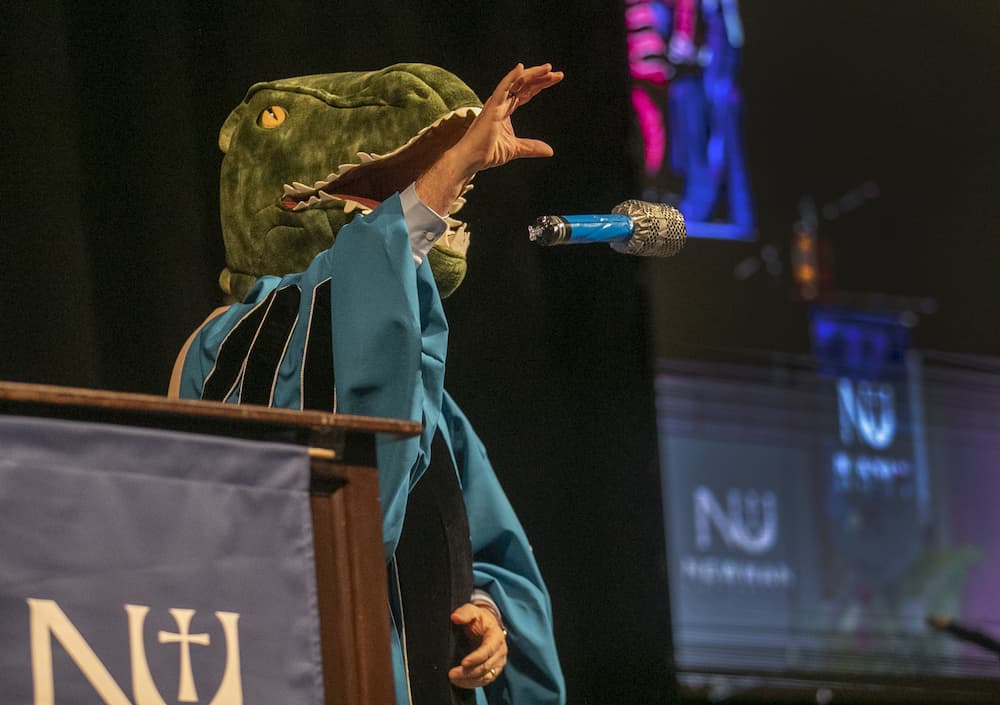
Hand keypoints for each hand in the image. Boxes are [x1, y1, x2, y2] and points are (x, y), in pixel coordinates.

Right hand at [415, 63, 562, 214]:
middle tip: (558, 74)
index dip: (540, 85)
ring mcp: (495, 103)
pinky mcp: (491, 107)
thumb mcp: (516, 149)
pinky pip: (502, 88)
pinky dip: (511, 77)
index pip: (525, 92)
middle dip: (541, 78)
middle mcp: (500, 103)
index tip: (556, 79)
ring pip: (516, 83)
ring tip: (549, 69)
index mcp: (505, 110)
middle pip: (523, 85)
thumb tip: (550, 151)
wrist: (472, 159)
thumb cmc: (487, 153)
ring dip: (532, 74)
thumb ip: (532, 147)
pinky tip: (521, 68)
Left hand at [447, 602, 508, 688]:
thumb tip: (455, 617)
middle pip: (486, 666)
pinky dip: (472, 683)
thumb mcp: (471, 611)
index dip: (476, 658)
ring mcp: (498, 662)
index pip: (488, 650)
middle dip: (469, 672)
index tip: (463, 662)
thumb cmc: (478, 619)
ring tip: (453, 679)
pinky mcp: (494, 670)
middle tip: (452, 674)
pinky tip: (460, 682)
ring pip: (486, 677)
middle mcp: (500, 651)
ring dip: (469, 680)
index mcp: (496, 637)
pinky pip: (485, 681)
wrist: (486, 625)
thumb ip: (464, 613)